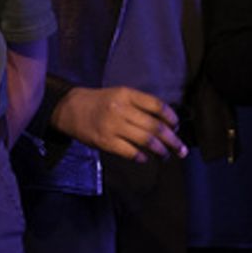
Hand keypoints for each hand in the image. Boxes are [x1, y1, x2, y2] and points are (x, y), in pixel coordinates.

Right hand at [51, 86, 186, 161]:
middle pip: (155, 126)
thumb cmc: (100, 102)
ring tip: (166, 156)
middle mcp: (121, 109)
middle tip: (181, 149)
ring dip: (160, 151)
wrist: (70, 109)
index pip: (156, 105)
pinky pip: (130, 152)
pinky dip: (142, 156)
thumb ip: (140, 105)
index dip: (171, 117)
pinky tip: (146, 158)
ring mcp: (113, 126)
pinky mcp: (105, 141)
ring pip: (145, 140)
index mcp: (127, 94)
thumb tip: (166, 122)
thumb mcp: (120, 94)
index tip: (177, 126)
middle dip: (172, 140)